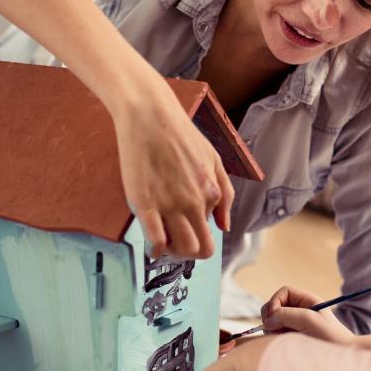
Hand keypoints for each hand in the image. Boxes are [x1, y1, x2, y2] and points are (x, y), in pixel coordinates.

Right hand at [112, 84, 234, 258]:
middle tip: (175, 242)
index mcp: (211, 193)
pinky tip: (151, 245)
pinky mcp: (145, 204)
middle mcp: (194, 203)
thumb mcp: (215, 160)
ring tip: (163, 241)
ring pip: (181, 249)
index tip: (186, 232)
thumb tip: (224, 226)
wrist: (150, 117)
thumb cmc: (181, 135)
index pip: (211, 235)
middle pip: (199, 250)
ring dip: (173, 253)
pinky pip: (156, 241)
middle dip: (188, 253)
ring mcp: (170, 205)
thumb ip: (225, 194)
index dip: (197, 236)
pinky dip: (155, 250)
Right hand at [261, 286, 355, 343]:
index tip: (273, 317)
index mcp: (307, 301)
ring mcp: (296, 324)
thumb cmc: (329, 335)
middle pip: (275, 305)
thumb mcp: (308, 320)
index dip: (275, 302)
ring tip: (280, 338)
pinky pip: (277, 333)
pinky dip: (275, 337)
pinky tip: (283, 343)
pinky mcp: (293, 337)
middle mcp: (300, 310)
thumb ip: (286, 315)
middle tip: (273, 330)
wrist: (342, 355)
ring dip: (272, 328)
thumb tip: (268, 320)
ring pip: (274, 321)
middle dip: (270, 316)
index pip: (284, 293)